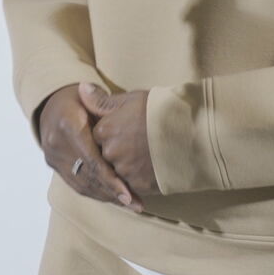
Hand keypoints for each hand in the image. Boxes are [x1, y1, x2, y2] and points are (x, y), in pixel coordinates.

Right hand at [38, 85, 140, 211]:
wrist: (49, 104)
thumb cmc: (78, 98)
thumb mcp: (90, 96)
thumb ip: (101, 103)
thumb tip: (110, 99)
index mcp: (67, 125)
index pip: (91, 159)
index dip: (110, 179)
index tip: (128, 194)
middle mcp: (56, 143)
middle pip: (87, 176)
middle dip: (113, 193)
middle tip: (137, 204)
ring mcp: (53, 156)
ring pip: (81, 184)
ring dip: (107, 197)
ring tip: (131, 204)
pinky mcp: (54, 165)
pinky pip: (76, 184)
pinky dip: (96, 193)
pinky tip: (115, 198)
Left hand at [83, 83, 158, 198]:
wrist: (193, 132)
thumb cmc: (161, 110)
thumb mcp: (131, 99)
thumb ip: (102, 100)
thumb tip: (80, 89)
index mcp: (105, 130)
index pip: (99, 135)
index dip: (114, 132)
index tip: (129, 129)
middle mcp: (110, 153)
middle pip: (107, 155)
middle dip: (120, 151)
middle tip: (140, 143)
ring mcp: (124, 171)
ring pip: (119, 172)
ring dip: (129, 166)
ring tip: (148, 156)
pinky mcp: (139, 185)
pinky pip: (132, 185)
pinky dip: (140, 178)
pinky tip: (152, 168)